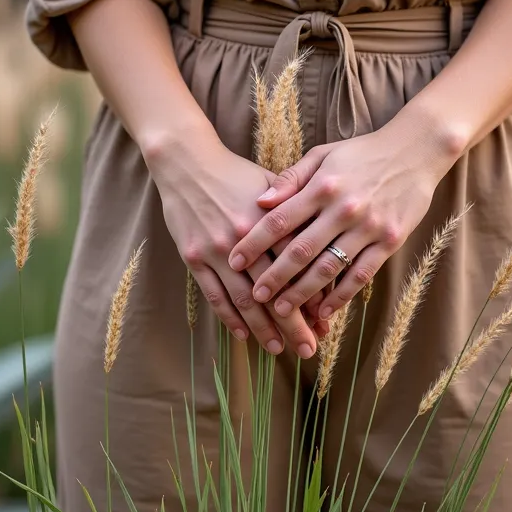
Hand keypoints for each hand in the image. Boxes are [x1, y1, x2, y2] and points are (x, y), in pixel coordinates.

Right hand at [145, 128, 323, 357]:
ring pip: (245, 299)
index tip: (323, 323)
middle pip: (275, 291)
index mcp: (271, 222)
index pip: (297, 269)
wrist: (187, 162)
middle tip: (308, 349)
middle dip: (292, 324)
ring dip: (263, 328)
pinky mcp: (194, 256)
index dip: (311, 298)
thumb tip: (324, 242)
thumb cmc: (236, 174)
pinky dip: (229, 317)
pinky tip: (243, 335)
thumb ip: (298, 213)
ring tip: (278, 349)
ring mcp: (217, 250)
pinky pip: (214, 294)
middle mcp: (246, 240)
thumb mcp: (272, 185)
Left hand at [226, 118, 463, 319]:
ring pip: (329, 268)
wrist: (418, 150)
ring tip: (281, 311)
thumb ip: (290, 179)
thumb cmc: (363, 153)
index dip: (254, 242)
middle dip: (273, 276)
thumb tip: (259, 202)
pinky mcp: (389, 241)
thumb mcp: (324, 155)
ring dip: (302, 293)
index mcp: (322, 186)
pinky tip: (324, 312)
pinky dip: (341, 296)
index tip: (233, 260)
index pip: (280, 219)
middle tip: (253, 296)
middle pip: (300, 250)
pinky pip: (361, 274)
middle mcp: (343, 209)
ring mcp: (368, 227)